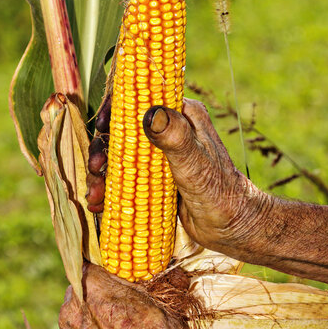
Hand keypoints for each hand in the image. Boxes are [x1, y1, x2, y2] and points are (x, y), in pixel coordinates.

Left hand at [57, 262, 191, 328]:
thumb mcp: (154, 300)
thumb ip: (137, 280)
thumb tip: (150, 261)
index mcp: (94, 290)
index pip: (86, 268)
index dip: (99, 273)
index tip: (108, 278)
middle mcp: (74, 312)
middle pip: (75, 293)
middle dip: (91, 296)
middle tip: (112, 308)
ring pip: (70, 319)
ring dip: (84, 321)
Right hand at [87, 97, 264, 256]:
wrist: (232, 229)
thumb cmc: (220, 193)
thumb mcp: (196, 165)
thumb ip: (175, 138)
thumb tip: (150, 114)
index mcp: (182, 116)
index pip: (143, 99)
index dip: (115, 108)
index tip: (100, 126)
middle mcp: (169, 132)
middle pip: (123, 131)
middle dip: (103, 149)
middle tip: (96, 169)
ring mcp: (160, 157)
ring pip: (119, 157)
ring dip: (102, 173)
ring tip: (95, 196)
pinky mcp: (154, 180)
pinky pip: (124, 178)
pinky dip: (109, 189)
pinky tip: (99, 204)